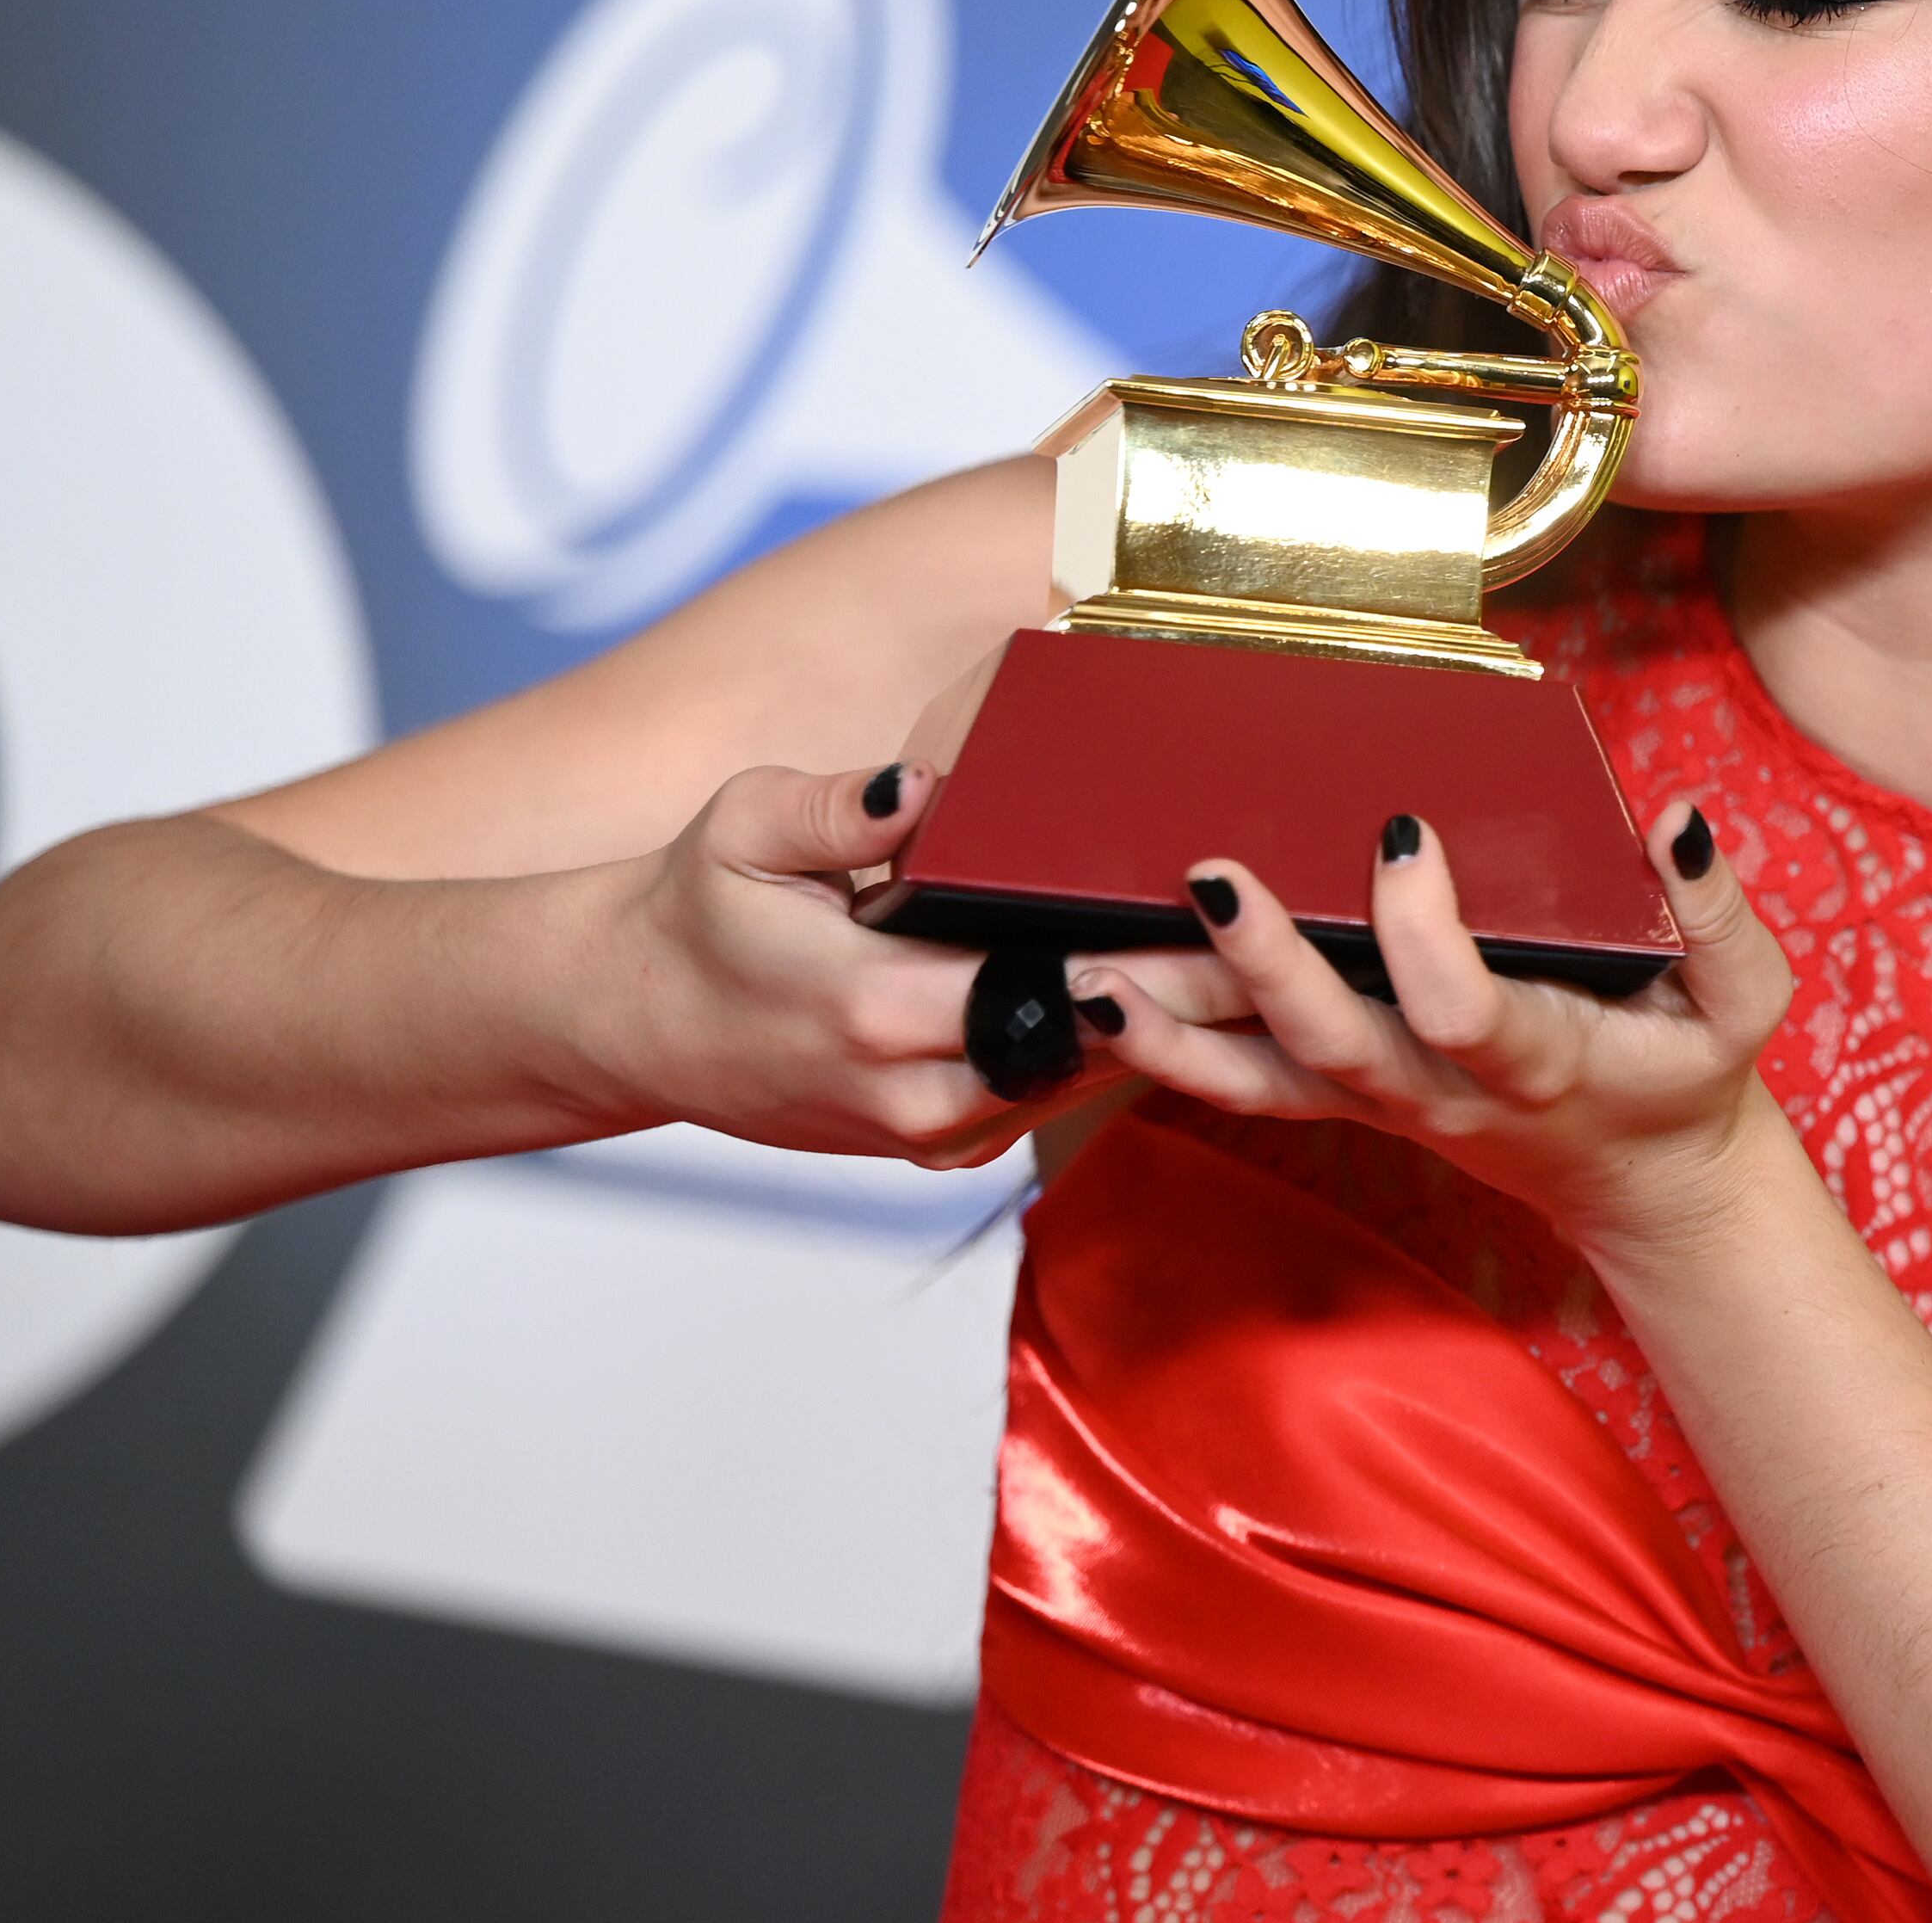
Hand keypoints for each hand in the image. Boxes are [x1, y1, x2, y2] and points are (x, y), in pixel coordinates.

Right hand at [596, 758, 1231, 1169]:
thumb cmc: (691, 913)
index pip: (1047, 980)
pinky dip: (1112, 1056)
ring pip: (1082, 1083)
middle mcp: (915, 1089)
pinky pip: (1047, 1100)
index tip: (1236, 915)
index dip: (1149, 955)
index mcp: (875, 1006)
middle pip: (1092, 1044)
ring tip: (1276, 974)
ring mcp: (927, 1132)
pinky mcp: (934, 1146)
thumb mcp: (740, 826)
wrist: (630, 1024)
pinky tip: (1188, 1009)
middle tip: (1301, 948)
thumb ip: (837, 806)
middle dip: (1196, 998)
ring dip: (1168, 1033)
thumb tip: (920, 785)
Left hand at [1082, 803, 1792, 1253]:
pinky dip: (1167, 1052)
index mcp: (1541, 1060)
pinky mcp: (1348, 1104)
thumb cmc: (1687, 1072)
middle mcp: (1445, 1093)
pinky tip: (1094, 1002)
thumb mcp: (1743, 1002)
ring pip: (1266, 1078)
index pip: (1466, 1009)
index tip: (1400, 832)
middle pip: (1339, 1044)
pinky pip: (1245, 1087)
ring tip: (1089, 967)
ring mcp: (1386, 1105)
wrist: (1647, 1185)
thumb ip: (1721, 915)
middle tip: (1213, 877)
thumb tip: (1677, 818)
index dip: (1424, 933)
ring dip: (1177, 1028)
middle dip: (1269, 967)